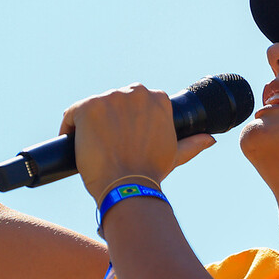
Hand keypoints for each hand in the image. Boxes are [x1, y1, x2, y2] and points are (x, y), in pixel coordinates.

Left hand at [59, 84, 215, 199]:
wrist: (128, 186)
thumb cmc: (150, 172)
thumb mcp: (174, 154)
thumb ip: (192, 143)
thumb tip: (209, 139)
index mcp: (157, 98)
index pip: (134, 103)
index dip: (125, 121)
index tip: (121, 138)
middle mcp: (135, 92)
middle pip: (112, 103)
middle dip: (108, 121)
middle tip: (106, 147)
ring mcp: (111, 98)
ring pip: (92, 108)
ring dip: (89, 125)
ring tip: (90, 148)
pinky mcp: (88, 107)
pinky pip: (72, 114)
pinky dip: (69, 127)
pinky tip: (72, 142)